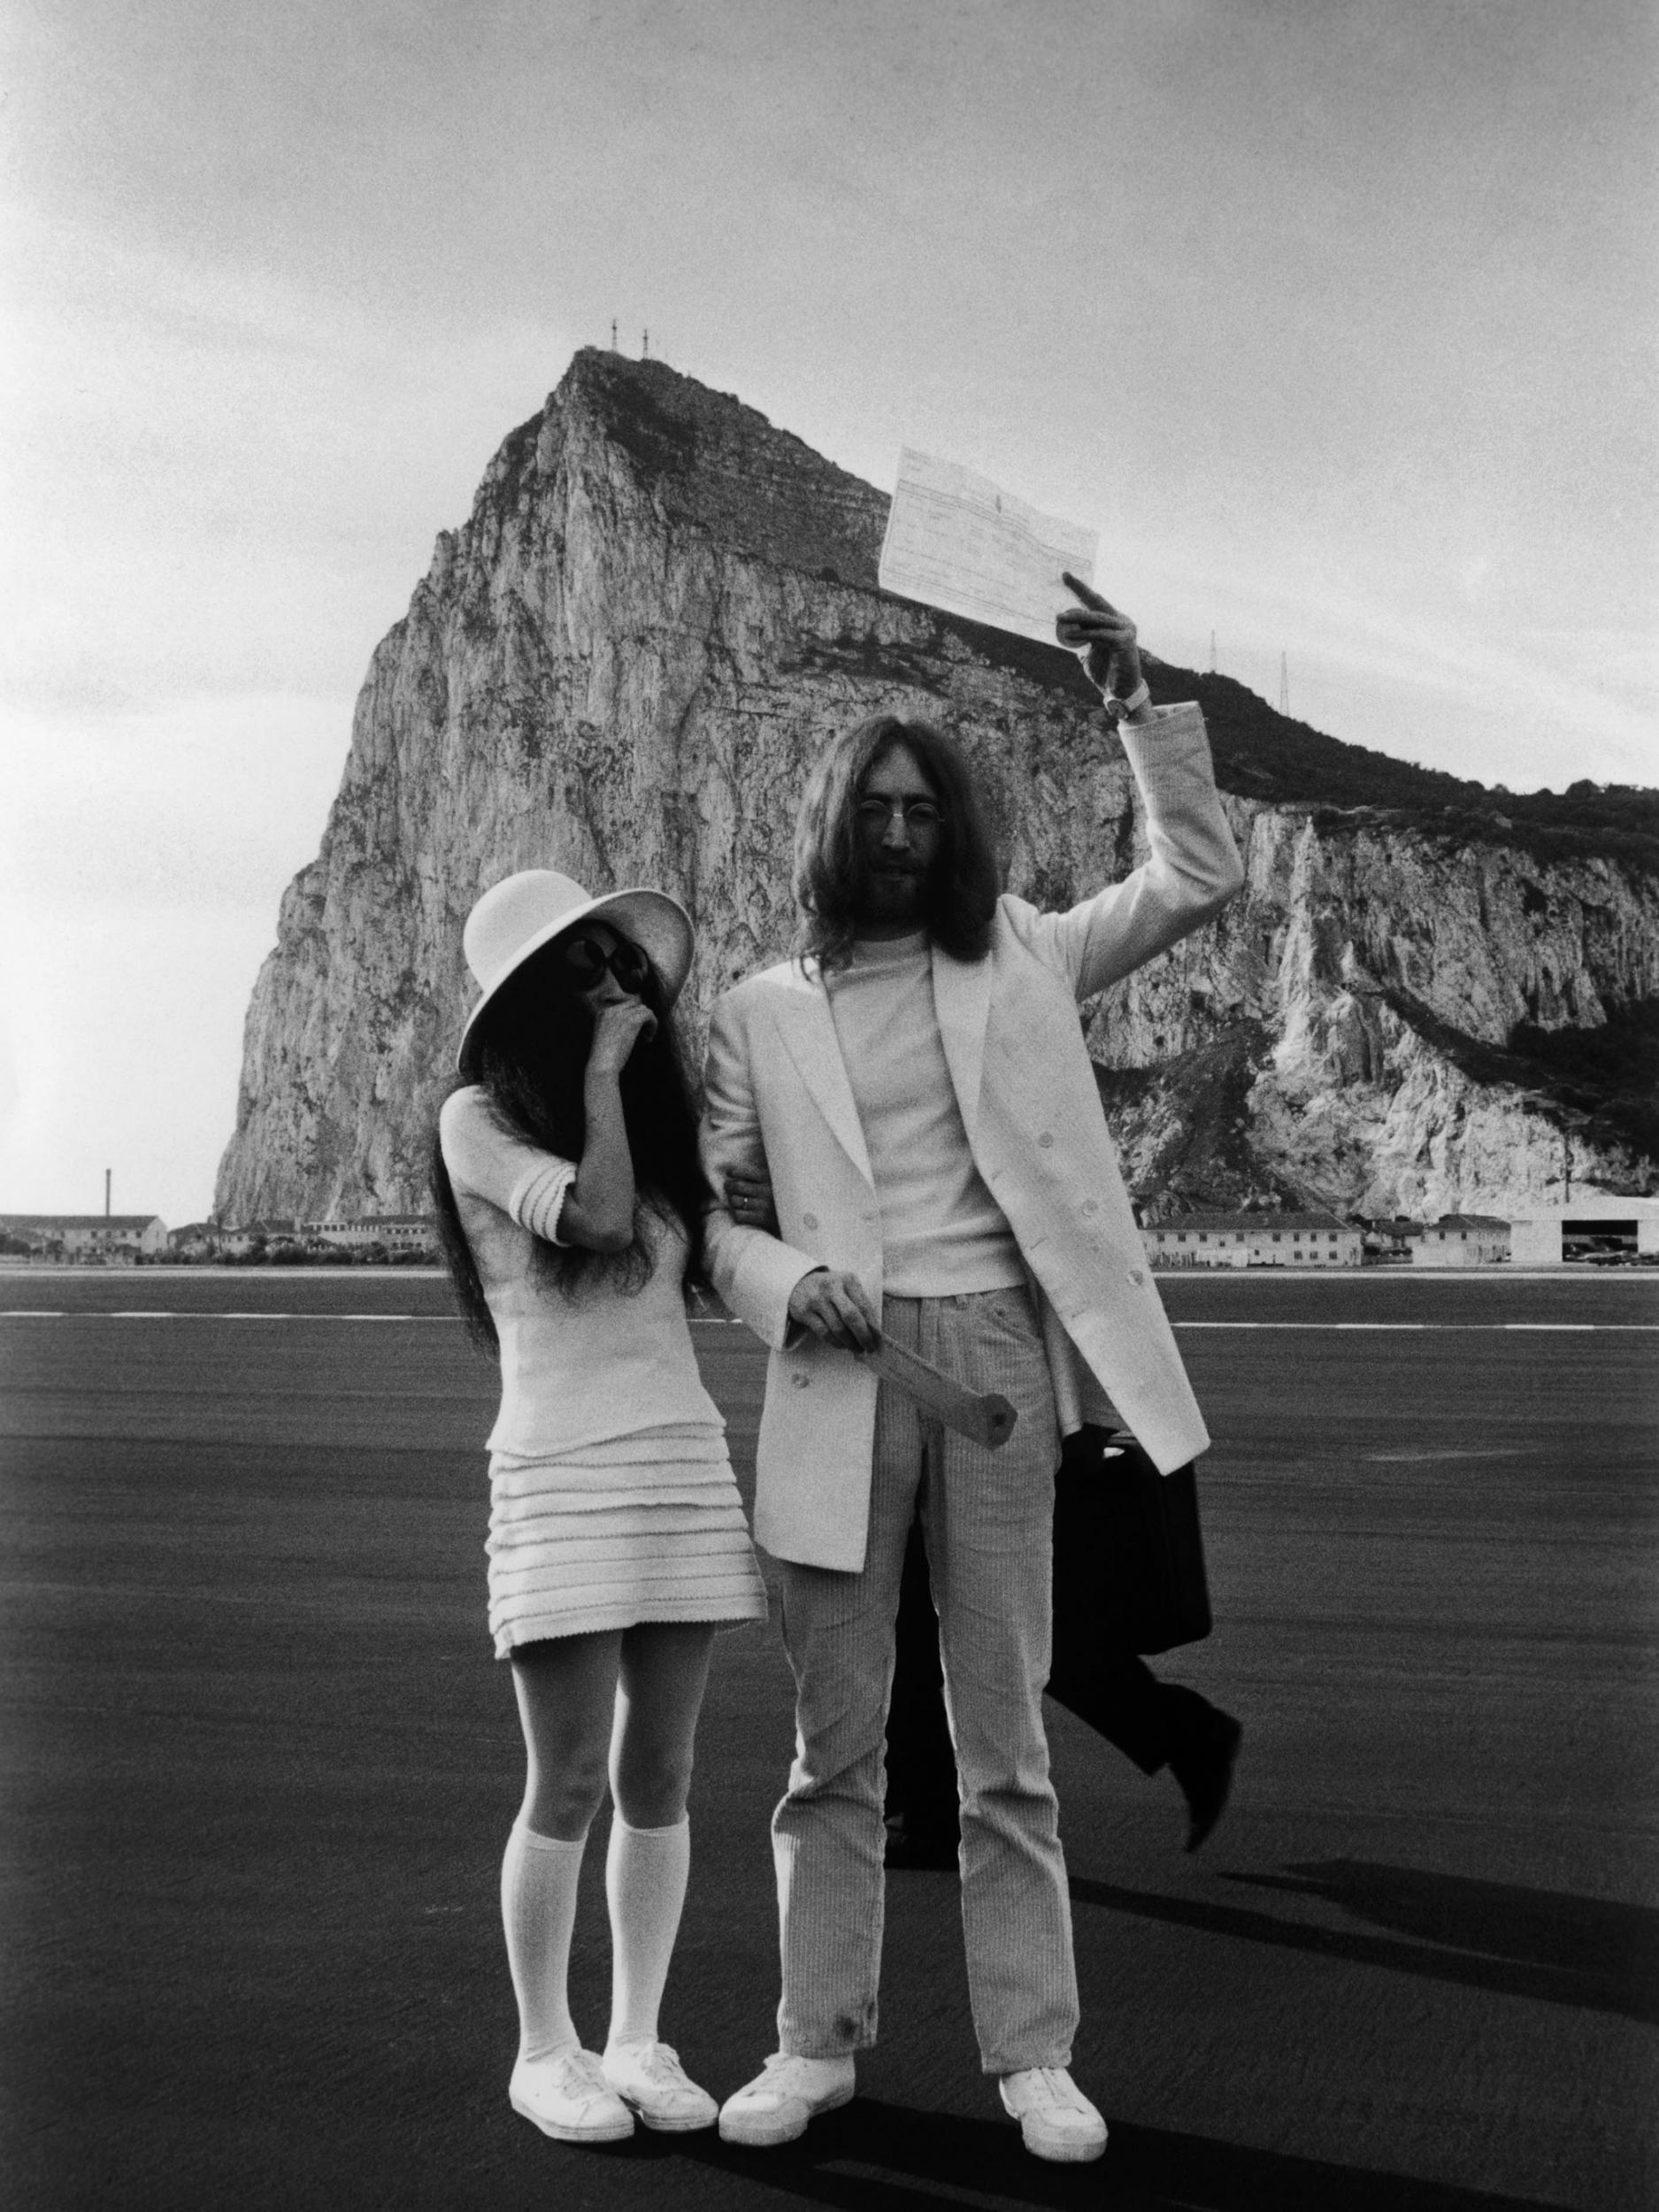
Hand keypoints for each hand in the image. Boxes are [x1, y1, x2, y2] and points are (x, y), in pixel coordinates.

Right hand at [587, 999, 656, 1075]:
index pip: (623, 1006)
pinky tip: (650, 1037)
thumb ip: (615, 1028)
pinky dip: (653, 1024)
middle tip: (643, 1034)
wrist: (602, 1065)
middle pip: (634, 1005)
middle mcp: (611, 1010)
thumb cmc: (604, 1059)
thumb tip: (631, 1026)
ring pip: (643, 1009)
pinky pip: (649, 1014)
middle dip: (641, 1017)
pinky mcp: (632, 1021)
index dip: (632, 1017)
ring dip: (648, 1021)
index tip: (635, 1032)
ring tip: (648, 1036)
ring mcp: (621, 1014)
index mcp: (603, 1013)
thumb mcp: (606, 1038)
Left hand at [724, 1169, 777, 1233]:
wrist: (798, 1216)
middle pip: (736, 1186)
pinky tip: (741, 1211)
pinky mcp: (762, 1219)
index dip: (733, 1172)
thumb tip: (734, 1170)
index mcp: (769, 1177)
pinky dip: (737, 1213)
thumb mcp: (776, 1179)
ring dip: (732, 1201)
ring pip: (735, 1201)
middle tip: (728, 1187)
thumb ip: (760, 1174)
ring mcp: (764, 1205)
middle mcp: (766, 1190)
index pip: (744, 1171)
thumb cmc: (783, 1196)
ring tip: (735, 1200)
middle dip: (728, 1186)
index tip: (730, 1174)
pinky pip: (739, 1215)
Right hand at [787, 1268, 878, 1351]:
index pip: (864, 1306)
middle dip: (863, 1336)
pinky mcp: (804, 1311)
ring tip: (856, 1348)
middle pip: (851, 1316)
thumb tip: (874, 1332)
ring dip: (849, 1342)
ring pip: (837, 1327)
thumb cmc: (831, 1289)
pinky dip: (835, 1342)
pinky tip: (841, 1345)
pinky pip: (823, 1332)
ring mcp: (816, 1299)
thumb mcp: (846, 1288)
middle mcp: (831, 1287)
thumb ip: (860, 1305)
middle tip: (870, 1348)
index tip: (879, 1340)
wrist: (798, 1283)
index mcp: (848, 1280)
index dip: (873, 1326)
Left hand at [1056, 573, 1142, 699]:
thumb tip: (1067, 629)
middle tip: (1064, 576)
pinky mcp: (1125, 641)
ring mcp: (1125, 630)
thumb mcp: (1089, 652)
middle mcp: (1122, 621)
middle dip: (1080, 589)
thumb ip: (1082, 639)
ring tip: (1059, 618)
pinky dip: (1084, 635)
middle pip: (1097, 603)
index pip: (1095, 602)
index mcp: (1113, 621)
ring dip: (1076, 618)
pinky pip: (1100, 634)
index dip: (1080, 588)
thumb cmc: (1105, 672)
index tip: (1065, 575)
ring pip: (1096, 618)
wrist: (1120, 693)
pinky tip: (1071, 637)